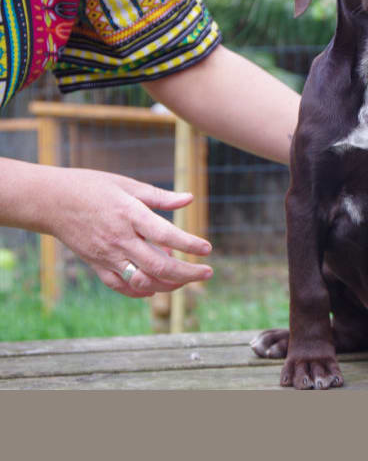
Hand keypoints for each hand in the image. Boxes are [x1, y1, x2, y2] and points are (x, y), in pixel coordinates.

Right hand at [46, 168, 212, 297]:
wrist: (50, 201)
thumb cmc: (91, 187)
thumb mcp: (127, 184)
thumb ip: (160, 196)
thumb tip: (189, 198)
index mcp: (130, 214)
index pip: (165, 233)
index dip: (188, 244)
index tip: (208, 249)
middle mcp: (120, 239)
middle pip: (158, 265)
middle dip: (187, 273)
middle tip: (207, 273)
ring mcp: (107, 255)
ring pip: (142, 280)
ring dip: (168, 285)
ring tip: (186, 280)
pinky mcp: (96, 265)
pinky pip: (121, 286)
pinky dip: (141, 290)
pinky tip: (156, 287)